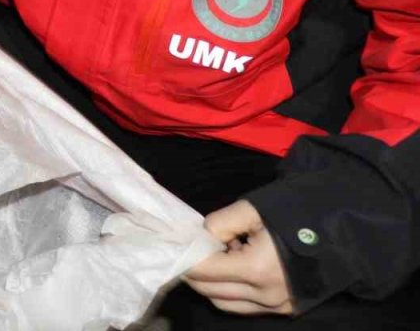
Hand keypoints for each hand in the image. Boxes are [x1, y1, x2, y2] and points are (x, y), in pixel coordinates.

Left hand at [183, 200, 294, 314]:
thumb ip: (219, 224)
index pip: (204, 271)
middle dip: (193, 272)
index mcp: (257, 269)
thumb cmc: (297, 214)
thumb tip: (200, 238)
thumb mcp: (252, 209)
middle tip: (187, 250)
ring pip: (225, 303)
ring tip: (215, 257)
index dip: (185, 258)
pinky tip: (236, 267)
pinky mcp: (287, 309)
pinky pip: (246, 306)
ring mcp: (278, 306)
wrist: (344, 229)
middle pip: (210, 291)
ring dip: (210, 284)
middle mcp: (266, 295)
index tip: (175, 245)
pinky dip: (231, 291)